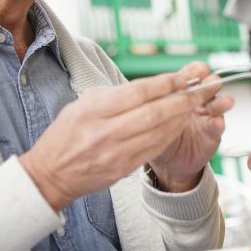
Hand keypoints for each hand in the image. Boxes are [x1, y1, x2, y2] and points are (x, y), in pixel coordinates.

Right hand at [20, 65, 230, 209]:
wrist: (51, 174)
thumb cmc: (67, 134)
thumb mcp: (83, 105)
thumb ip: (116, 96)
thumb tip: (151, 86)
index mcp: (93, 110)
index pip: (138, 92)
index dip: (165, 83)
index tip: (184, 76)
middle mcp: (105, 132)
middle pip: (154, 112)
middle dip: (181, 100)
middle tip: (200, 90)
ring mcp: (115, 153)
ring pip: (158, 132)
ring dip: (181, 117)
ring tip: (195, 105)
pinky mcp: (123, 169)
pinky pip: (154, 149)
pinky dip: (170, 135)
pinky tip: (181, 124)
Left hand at [148, 62, 234, 191]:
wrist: (166, 161)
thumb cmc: (157, 133)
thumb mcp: (154, 115)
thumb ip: (156, 102)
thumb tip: (149, 87)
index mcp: (184, 91)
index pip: (193, 74)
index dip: (194, 71)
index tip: (195, 71)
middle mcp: (199, 101)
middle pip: (210, 85)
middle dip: (211, 82)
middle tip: (211, 82)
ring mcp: (207, 116)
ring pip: (219, 104)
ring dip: (221, 102)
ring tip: (224, 102)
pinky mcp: (213, 134)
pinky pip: (218, 127)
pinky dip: (218, 124)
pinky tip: (217, 123)